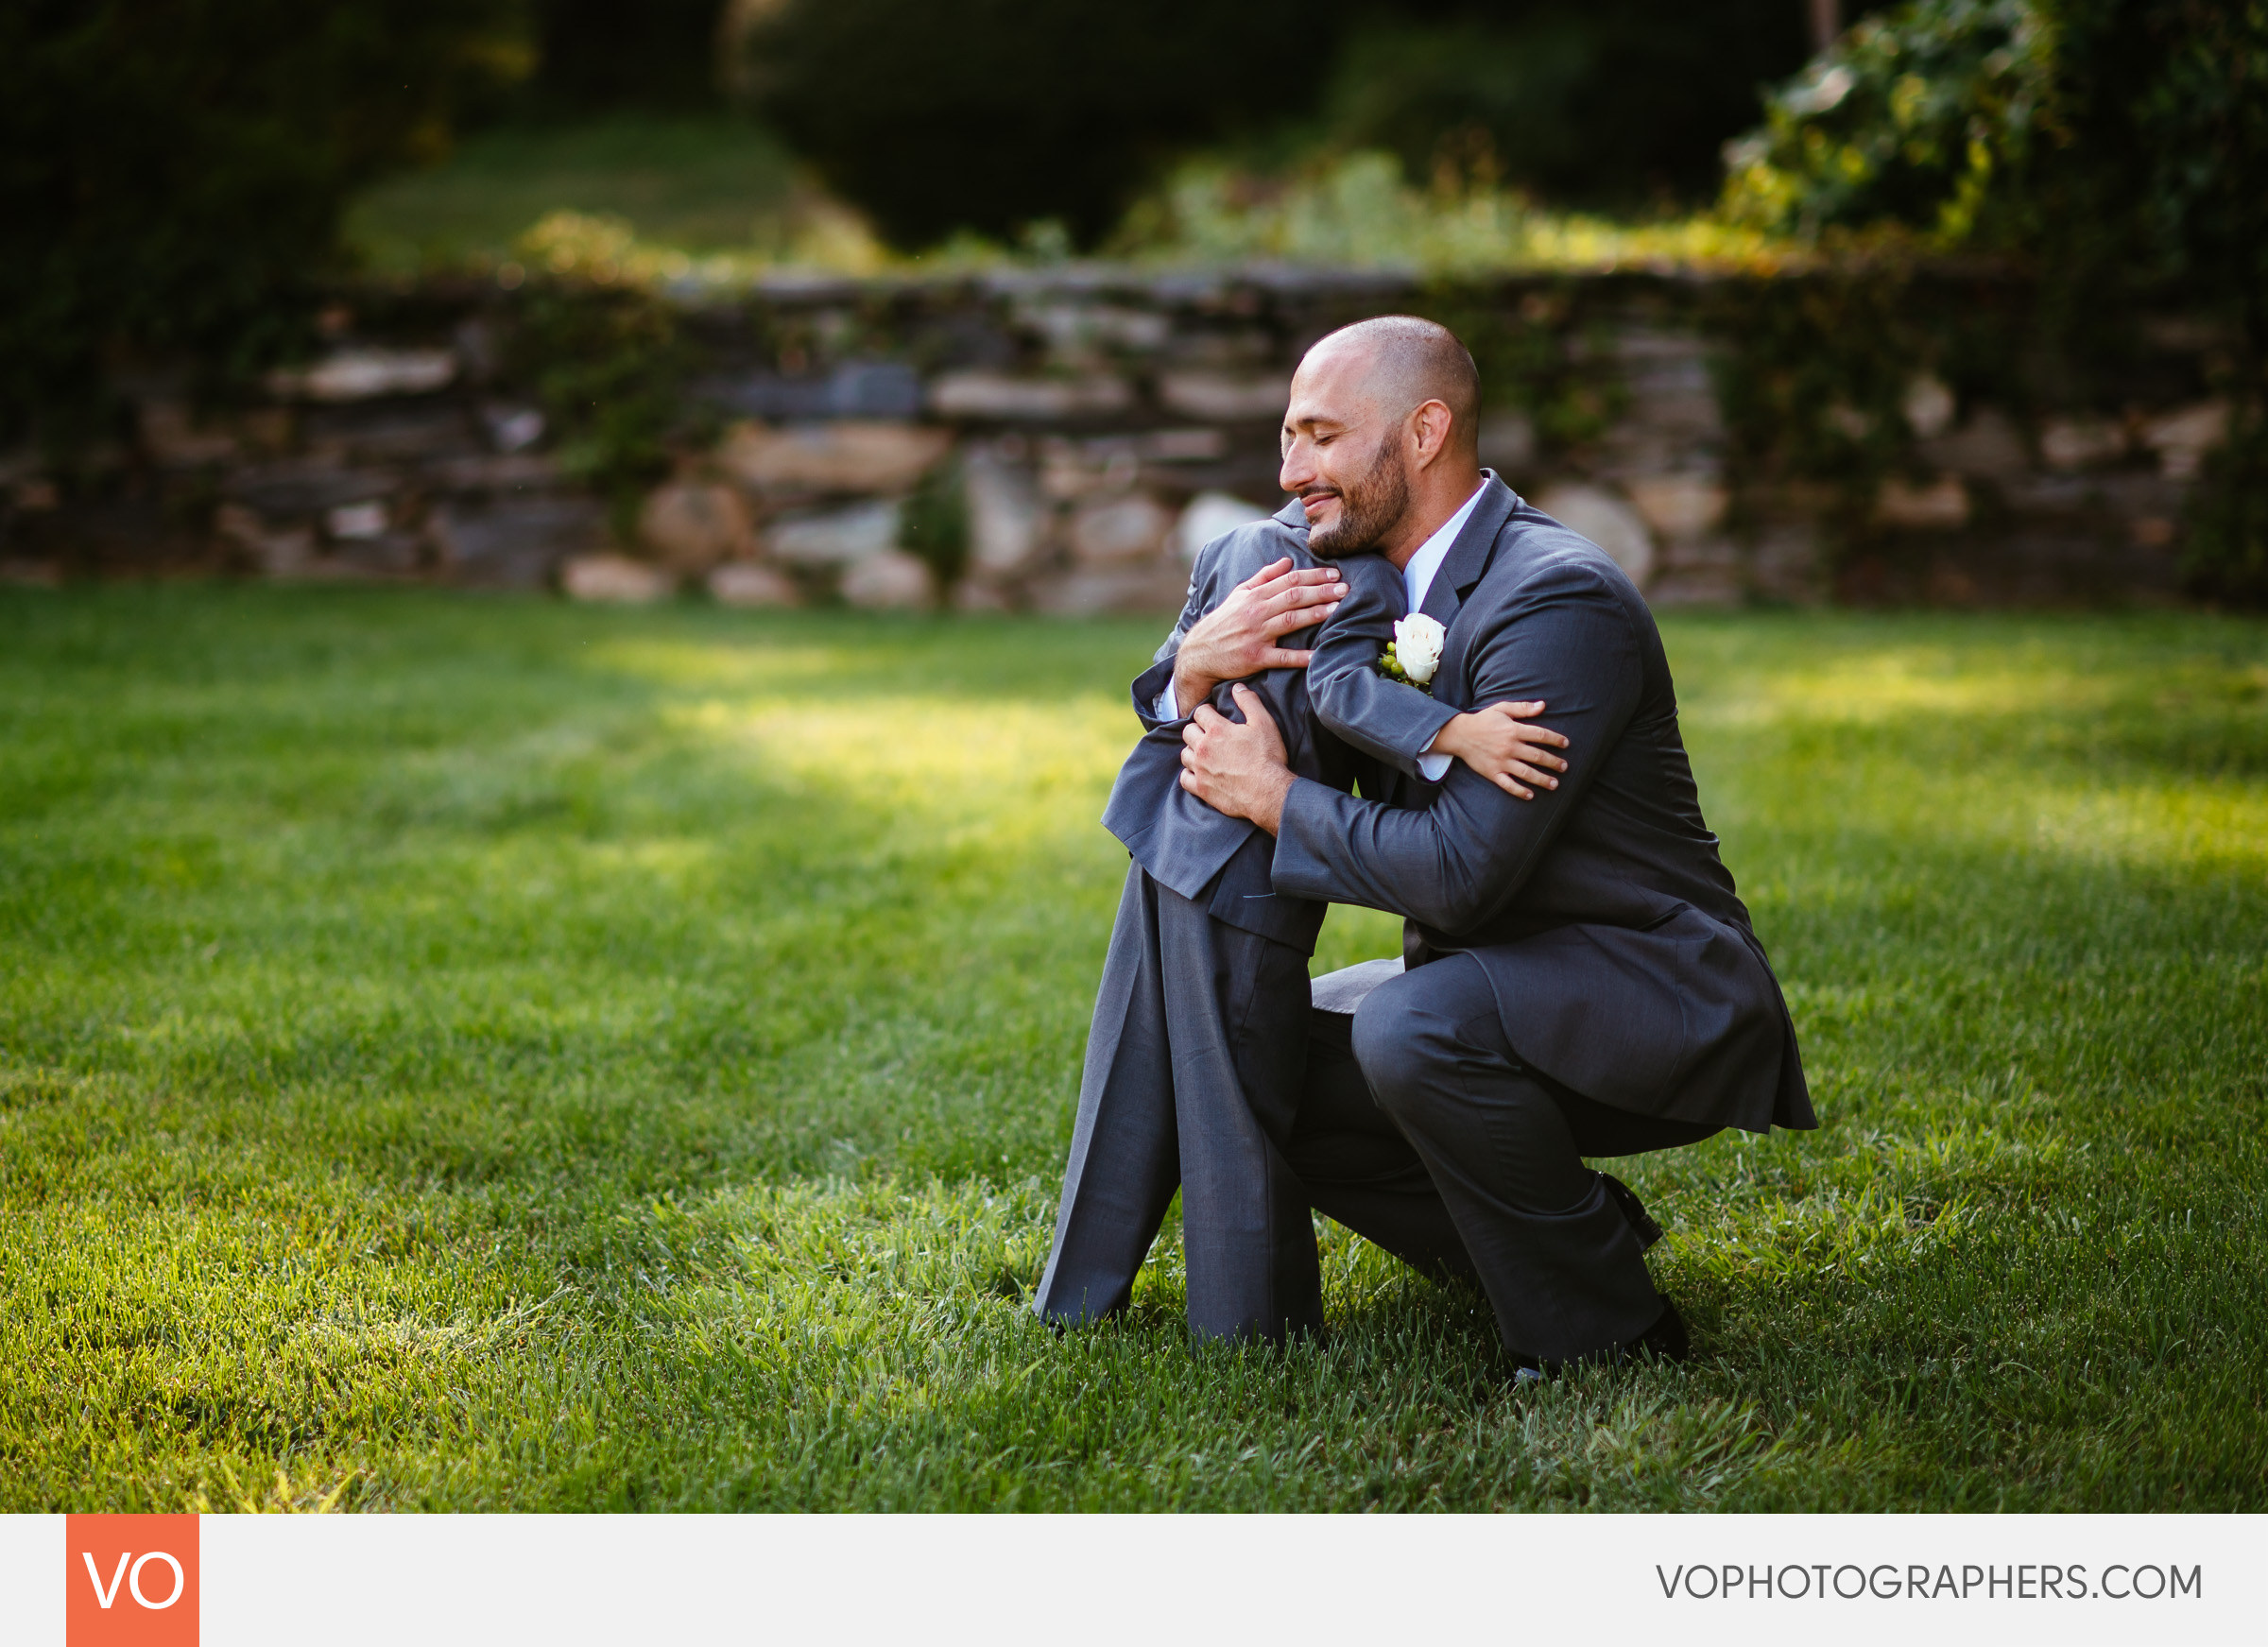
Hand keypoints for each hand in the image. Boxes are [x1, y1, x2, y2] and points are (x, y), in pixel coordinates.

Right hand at [1169, 556, 1345, 716]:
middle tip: (1345, 588)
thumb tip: (1287, 561)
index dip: (1314, 576)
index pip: (1289, 580)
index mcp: (1255, 595)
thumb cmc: (1223, 622)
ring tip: (1337, 609)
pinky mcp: (1256, 658)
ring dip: (1315, 614)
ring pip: (1290, 621)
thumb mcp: (1239, 594)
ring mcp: (1257, 635)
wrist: (1200, 652)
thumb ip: (1264, 577)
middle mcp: (1256, 612)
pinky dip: (1300, 657)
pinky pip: (1281, 657)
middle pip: (1294, 597)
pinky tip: (1318, 655)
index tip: (1335, 574)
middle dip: (1321, 591)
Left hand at [1179, 685, 1295, 834]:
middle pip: (1187, 731)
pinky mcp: (1202, 789)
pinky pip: (1184, 778)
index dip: (1207, 711)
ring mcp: (1200, 769)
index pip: (1200, 712)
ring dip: (1192, 750)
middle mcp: (1203, 748)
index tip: (1214, 715)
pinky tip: (1199, 772)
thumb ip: (1249, 702)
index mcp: (1217, 730)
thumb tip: (1237, 687)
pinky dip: (1189, 774)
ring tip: (1204, 752)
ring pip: (1184, 754)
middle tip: (1209, 733)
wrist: (1268, 792)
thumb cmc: (1268, 757)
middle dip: (1196, 729)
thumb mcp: (1264, 723)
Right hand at [1429, 700, 1569, 799]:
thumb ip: (1523, 708)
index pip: (1540, 735)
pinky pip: (1508, 785)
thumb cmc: (1483, 720)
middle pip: (1537, 756)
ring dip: (1542, 779)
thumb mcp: (1502, 708)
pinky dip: (1520, 791)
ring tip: (1555, 784)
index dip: (1555, 739)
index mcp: (1513, 730)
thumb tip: (1543, 705)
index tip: (1566, 744)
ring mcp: (1501, 762)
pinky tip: (1530, 795)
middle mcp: (1509, 747)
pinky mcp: (1493, 773)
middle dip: (1553, 762)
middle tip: (1564, 767)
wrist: (1460, 734)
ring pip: (1526, 773)